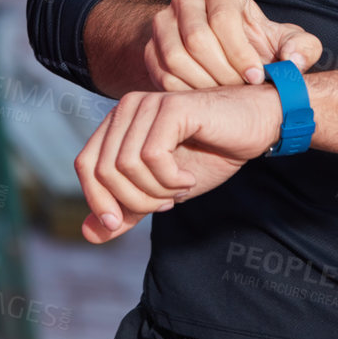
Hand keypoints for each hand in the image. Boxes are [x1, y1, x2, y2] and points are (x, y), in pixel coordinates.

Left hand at [74, 83, 281, 243]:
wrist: (252, 129)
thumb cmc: (208, 155)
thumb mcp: (161, 192)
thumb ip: (127, 209)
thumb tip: (88, 234)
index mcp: (118, 123)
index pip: (85, 165)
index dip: (98, 200)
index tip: (120, 223)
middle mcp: (126, 108)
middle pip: (103, 170)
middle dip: (133, 200)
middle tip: (165, 202)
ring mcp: (147, 104)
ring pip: (126, 165)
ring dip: (156, 191)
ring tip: (180, 187)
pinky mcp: (171, 107)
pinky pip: (152, 156)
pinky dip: (170, 179)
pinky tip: (188, 178)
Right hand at [144, 0, 321, 90]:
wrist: (224, 54)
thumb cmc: (258, 46)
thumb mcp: (287, 43)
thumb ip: (302, 48)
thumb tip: (293, 60)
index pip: (223, 18)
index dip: (240, 53)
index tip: (256, 77)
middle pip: (196, 38)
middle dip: (223, 72)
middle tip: (240, 90)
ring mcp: (163, 22)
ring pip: (176, 57)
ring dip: (204, 84)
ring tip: (225, 95)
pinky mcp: (151, 48)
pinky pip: (162, 74)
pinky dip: (186, 93)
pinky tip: (206, 98)